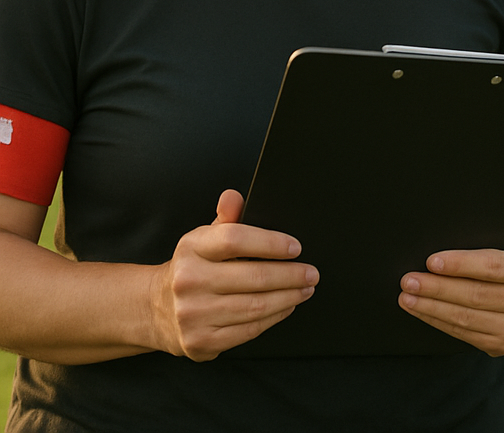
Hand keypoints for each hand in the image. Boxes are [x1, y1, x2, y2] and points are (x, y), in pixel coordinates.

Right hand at [151, 189, 318, 360]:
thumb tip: (233, 196)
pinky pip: (248, 330)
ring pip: (255, 306)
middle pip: (253, 277)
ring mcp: (193, 314)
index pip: (236, 239)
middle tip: (311, 273)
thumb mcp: (205, 237)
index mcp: (192, 248)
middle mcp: (189, 281)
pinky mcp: (201, 341)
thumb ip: (226, 217)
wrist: (158, 308)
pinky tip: (286, 306)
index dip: (271, 243)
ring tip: (305, 289)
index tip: (296, 247)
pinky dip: (274, 317)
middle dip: (291, 275)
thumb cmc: (193, 266)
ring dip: (288, 297)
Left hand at [398, 235, 503, 356]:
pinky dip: (438, 322)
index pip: (492, 266)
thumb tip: (438, 239)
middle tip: (408, 280)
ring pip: (466, 319)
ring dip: (431, 308)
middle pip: (475, 295)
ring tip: (407, 297)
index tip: (430, 261)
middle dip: (437, 288)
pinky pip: (464, 335)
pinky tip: (421, 310)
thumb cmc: (503, 252)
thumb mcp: (501, 239)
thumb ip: (480, 240)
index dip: (460, 264)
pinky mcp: (503, 345)